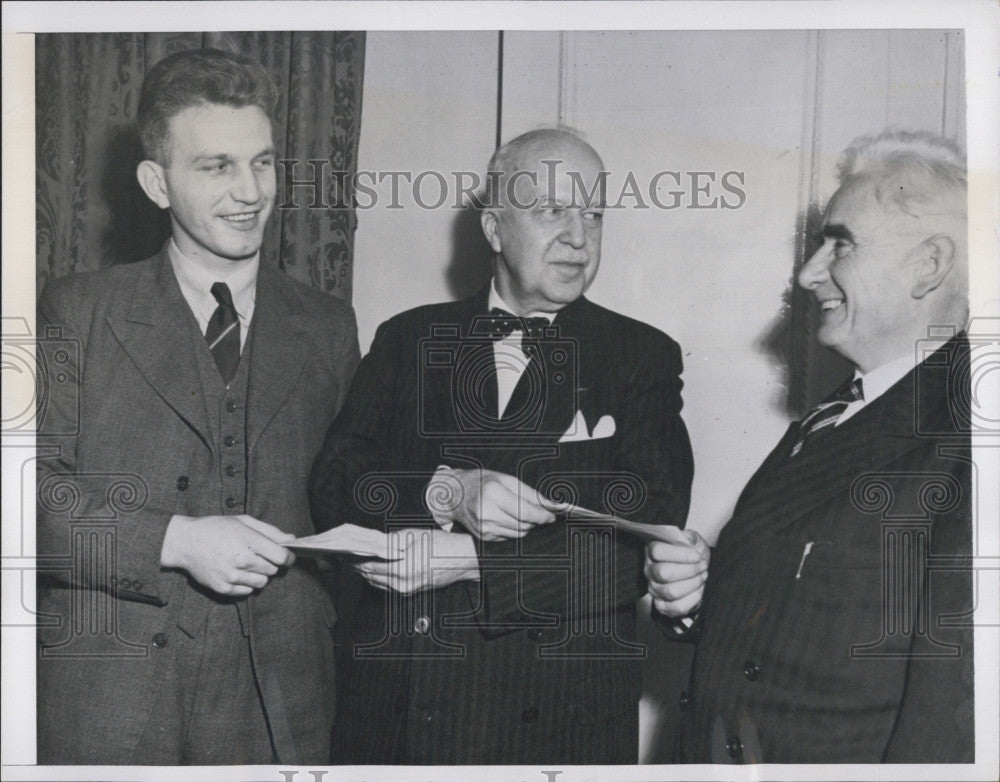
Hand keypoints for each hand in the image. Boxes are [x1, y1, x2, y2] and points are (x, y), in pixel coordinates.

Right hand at [160, 514, 295, 596]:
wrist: (185, 542)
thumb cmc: (216, 528)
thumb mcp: (243, 521)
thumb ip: (270, 531)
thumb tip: (291, 539)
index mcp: (248, 540)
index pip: (281, 556)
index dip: (288, 557)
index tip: (287, 556)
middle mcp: (241, 559)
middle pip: (273, 570)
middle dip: (271, 563)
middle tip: (259, 555)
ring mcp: (232, 576)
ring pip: (262, 582)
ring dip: (260, 575)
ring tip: (247, 564)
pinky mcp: (223, 588)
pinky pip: (247, 592)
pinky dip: (246, 584)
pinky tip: (237, 572)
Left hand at [353, 529, 479, 594]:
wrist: (463, 559)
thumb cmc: (441, 545)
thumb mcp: (412, 536)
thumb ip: (388, 542)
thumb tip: (369, 543)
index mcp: (400, 569)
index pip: (368, 565)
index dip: (353, 558)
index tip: (344, 552)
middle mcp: (401, 584)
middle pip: (369, 576)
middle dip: (356, 565)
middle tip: (345, 556)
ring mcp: (406, 590)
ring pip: (376, 583)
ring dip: (365, 572)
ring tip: (355, 561)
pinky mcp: (410, 591)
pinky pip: (386, 586)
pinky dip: (377, 578)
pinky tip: (373, 569)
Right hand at [428, 468, 554, 540]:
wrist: (456, 494)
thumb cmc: (482, 483)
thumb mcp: (507, 479)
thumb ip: (530, 493)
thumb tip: (552, 506)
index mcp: (493, 493)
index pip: (526, 512)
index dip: (542, 516)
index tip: (551, 515)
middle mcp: (487, 512)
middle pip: (524, 525)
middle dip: (536, 520)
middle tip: (538, 512)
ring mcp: (484, 527)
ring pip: (519, 533)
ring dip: (526, 525)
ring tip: (520, 513)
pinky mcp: (484, 537)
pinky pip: (509, 537)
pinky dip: (514, 529)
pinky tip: (507, 518)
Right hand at [645, 529, 709, 617]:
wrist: (697, 574)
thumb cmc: (692, 557)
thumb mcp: (693, 541)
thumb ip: (690, 537)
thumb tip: (686, 540)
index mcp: (652, 550)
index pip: (657, 551)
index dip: (679, 554)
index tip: (696, 555)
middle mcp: (650, 570)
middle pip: (663, 573)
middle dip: (689, 570)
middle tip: (702, 566)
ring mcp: (654, 589)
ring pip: (671, 591)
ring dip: (693, 583)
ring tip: (702, 576)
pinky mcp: (663, 606)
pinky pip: (678, 607)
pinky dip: (693, 598)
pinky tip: (698, 589)